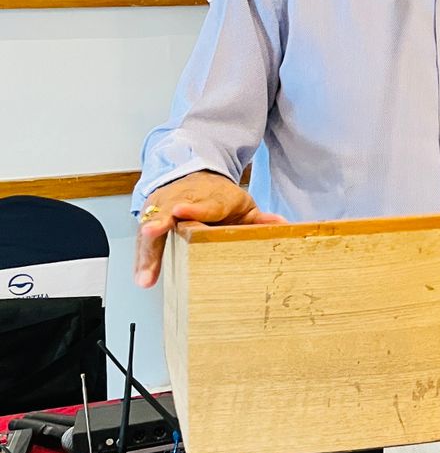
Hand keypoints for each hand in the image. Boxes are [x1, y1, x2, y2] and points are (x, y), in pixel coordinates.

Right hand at [133, 171, 285, 288]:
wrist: (195, 176)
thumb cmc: (220, 198)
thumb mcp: (242, 205)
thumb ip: (259, 220)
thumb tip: (283, 226)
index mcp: (211, 197)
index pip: (204, 204)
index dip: (194, 209)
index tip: (180, 212)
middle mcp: (183, 200)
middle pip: (169, 213)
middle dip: (159, 224)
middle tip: (152, 233)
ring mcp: (164, 207)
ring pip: (152, 227)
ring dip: (147, 251)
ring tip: (146, 274)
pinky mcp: (151, 218)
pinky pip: (145, 241)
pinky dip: (142, 259)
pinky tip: (142, 277)